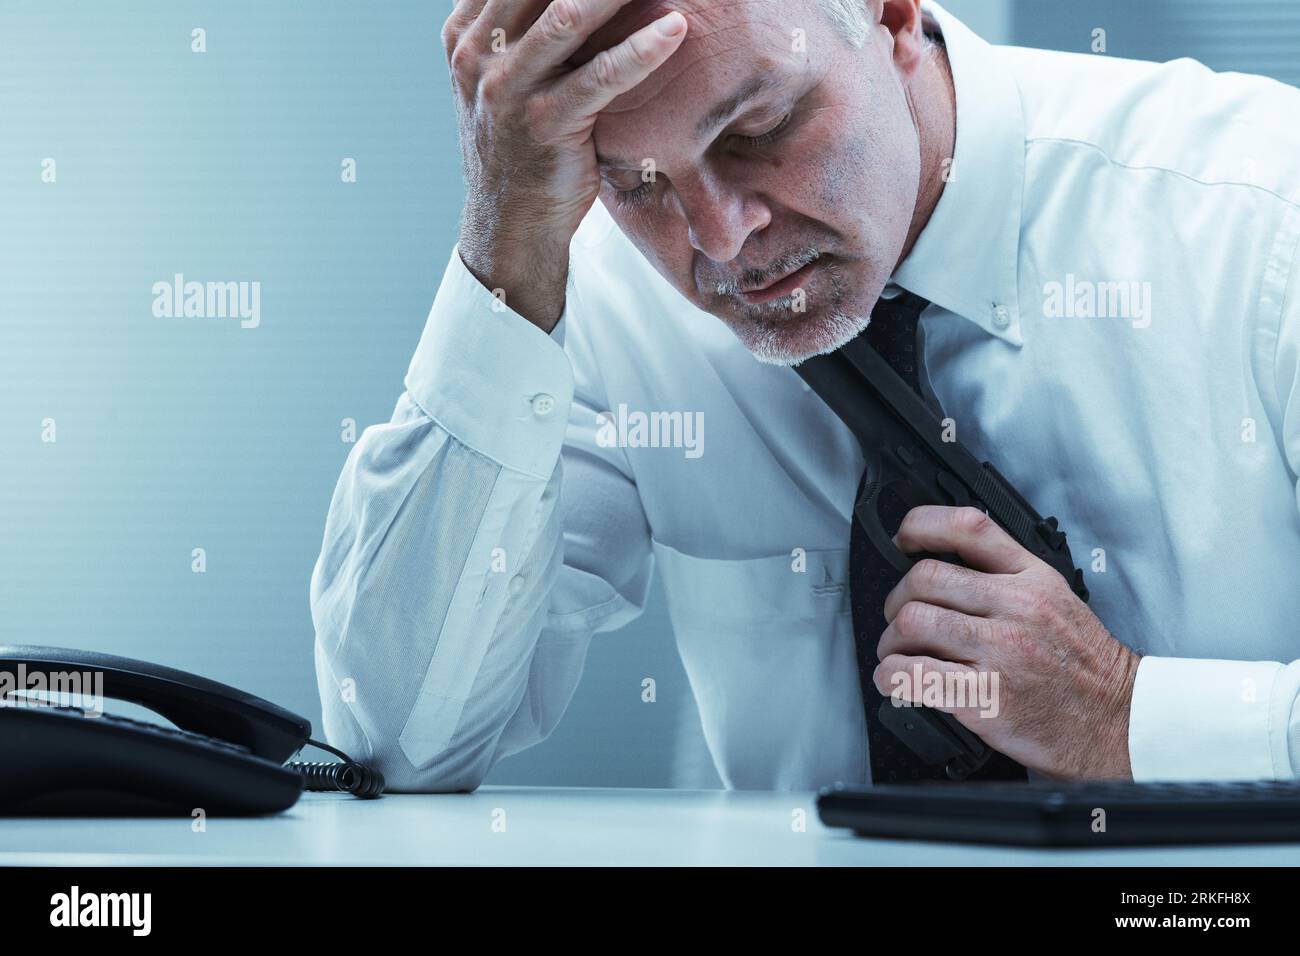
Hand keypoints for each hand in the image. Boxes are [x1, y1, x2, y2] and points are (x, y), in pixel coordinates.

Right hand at [442, 0, 687, 329]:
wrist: (510, 221)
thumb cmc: (524, 141)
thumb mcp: (510, 73)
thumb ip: (522, 25)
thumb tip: (574, 1)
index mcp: (466, 29)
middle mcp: (478, 51)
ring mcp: (506, 88)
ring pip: (567, 15)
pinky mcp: (543, 125)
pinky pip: (599, 78)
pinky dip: (640, 50)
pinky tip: (675, 29)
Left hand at [872, 505, 1140, 778]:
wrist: (1119, 724)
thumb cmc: (1085, 670)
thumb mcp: (1058, 601)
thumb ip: (1009, 578)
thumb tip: (947, 568)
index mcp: (1032, 578)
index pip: (968, 527)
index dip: (921, 525)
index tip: (902, 540)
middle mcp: (1016, 607)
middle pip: (924, 577)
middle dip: (896, 601)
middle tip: (899, 622)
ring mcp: (1001, 650)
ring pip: (912, 622)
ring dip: (890, 643)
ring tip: (899, 656)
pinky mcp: (986, 696)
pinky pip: (912, 674)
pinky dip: (890, 678)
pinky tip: (898, 683)